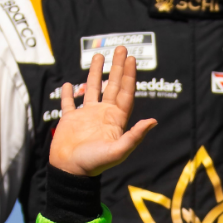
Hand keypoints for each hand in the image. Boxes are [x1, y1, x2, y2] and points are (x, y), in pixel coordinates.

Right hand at [48, 46, 157, 176]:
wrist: (71, 172)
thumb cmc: (94, 163)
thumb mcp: (118, 151)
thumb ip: (135, 136)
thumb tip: (153, 121)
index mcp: (115, 119)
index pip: (125, 92)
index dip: (129, 75)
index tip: (131, 59)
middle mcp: (102, 114)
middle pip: (112, 85)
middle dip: (117, 67)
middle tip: (121, 49)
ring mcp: (86, 116)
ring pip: (92, 89)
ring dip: (95, 73)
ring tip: (98, 56)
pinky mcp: (70, 120)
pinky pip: (69, 104)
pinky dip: (68, 94)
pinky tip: (69, 84)